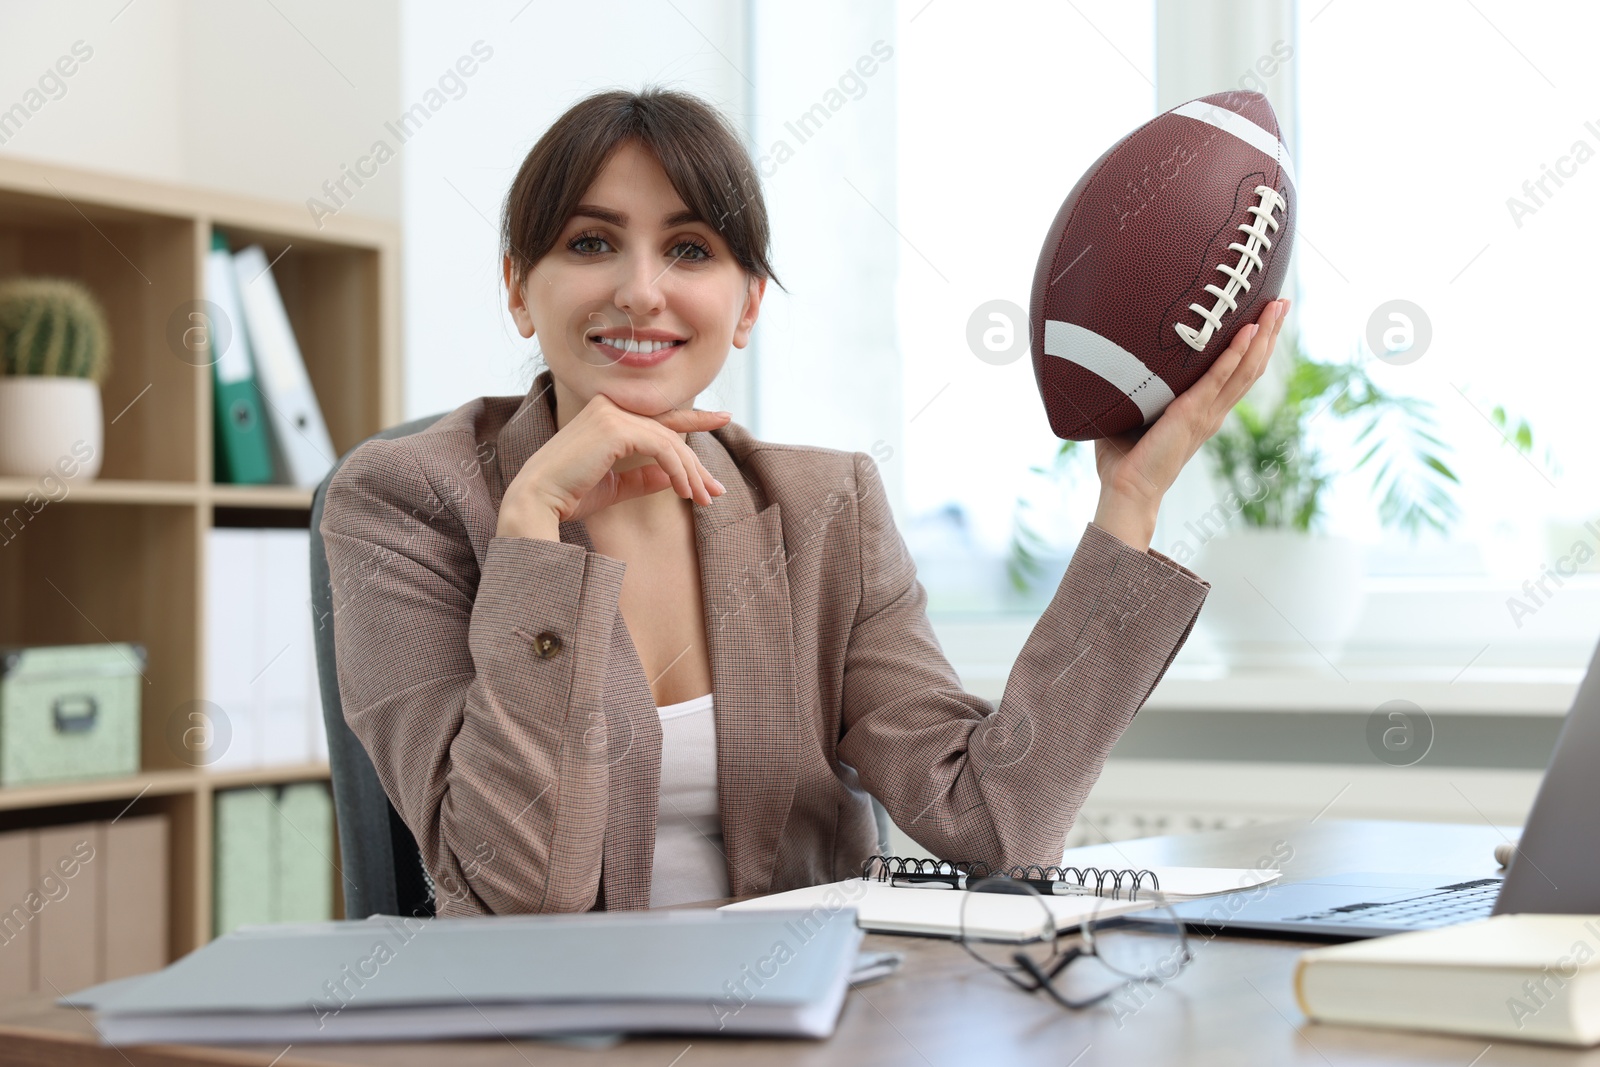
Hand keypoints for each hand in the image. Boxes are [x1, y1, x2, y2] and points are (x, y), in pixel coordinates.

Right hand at [497, 392, 730, 537]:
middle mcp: (610, 407)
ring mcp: (611, 414)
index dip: (693, 419)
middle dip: (696, 465)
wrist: (538, 502)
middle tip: (716, 490)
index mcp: (607, 416)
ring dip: (691, 473)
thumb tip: (672, 477)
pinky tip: (684, 491)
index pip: (658, 417)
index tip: (722, 419)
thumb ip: (643, 478)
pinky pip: (661, 447)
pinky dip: (678, 469)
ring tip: (703, 499)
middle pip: (668, 432)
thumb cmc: (569, 496)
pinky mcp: (615, 428)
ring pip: (669, 441)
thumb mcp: (614, 487)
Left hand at [1091, 298, 1289, 550]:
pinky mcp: (1192, 415)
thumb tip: (1115, 360)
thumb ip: (1136, 389)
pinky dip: (1235, 354)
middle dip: (1269, 332)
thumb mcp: (1134, 413)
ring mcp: (1206, 413)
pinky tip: (1249, 331)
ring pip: (1245, 369)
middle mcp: (1212, 411)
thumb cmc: (1124, 457)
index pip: (1237, 373)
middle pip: (1251, 366)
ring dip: (1263, 336)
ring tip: (1277, 306)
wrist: (1125, 489)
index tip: (1264, 317)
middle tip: (1282, 301)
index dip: (1254, 346)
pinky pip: (1219, 378)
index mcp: (1202, 411)